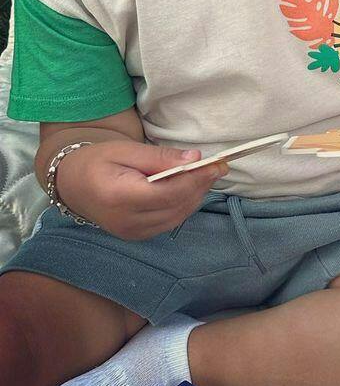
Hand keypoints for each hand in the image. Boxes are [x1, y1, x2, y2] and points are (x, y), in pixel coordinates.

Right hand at [53, 141, 225, 240]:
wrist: (73, 182)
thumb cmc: (98, 160)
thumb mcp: (127, 149)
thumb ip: (161, 157)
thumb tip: (195, 160)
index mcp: (119, 198)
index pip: (169, 193)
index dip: (196, 179)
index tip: (216, 163)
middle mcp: (126, 221)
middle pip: (177, 206)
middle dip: (201, 186)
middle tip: (219, 166)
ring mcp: (132, 233)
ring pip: (178, 216)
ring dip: (196, 195)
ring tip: (207, 174)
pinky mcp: (138, 236)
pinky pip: (170, 221)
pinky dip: (185, 204)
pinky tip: (190, 188)